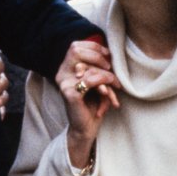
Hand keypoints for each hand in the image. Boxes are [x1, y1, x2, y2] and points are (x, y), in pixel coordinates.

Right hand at [53, 41, 120, 166]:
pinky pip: (91, 80)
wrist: (86, 129)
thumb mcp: (96, 82)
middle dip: (101, 60)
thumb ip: (96, 67)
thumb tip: (108, 53)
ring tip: (115, 88)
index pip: (75, 46)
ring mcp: (63, 83)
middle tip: (113, 73)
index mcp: (65, 69)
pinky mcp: (70, 94)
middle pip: (78, 52)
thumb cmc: (93, 105)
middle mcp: (61, 74)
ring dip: (107, 77)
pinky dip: (104, 83)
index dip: (94, 47)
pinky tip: (108, 93)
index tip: (109, 56)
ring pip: (89, 68)